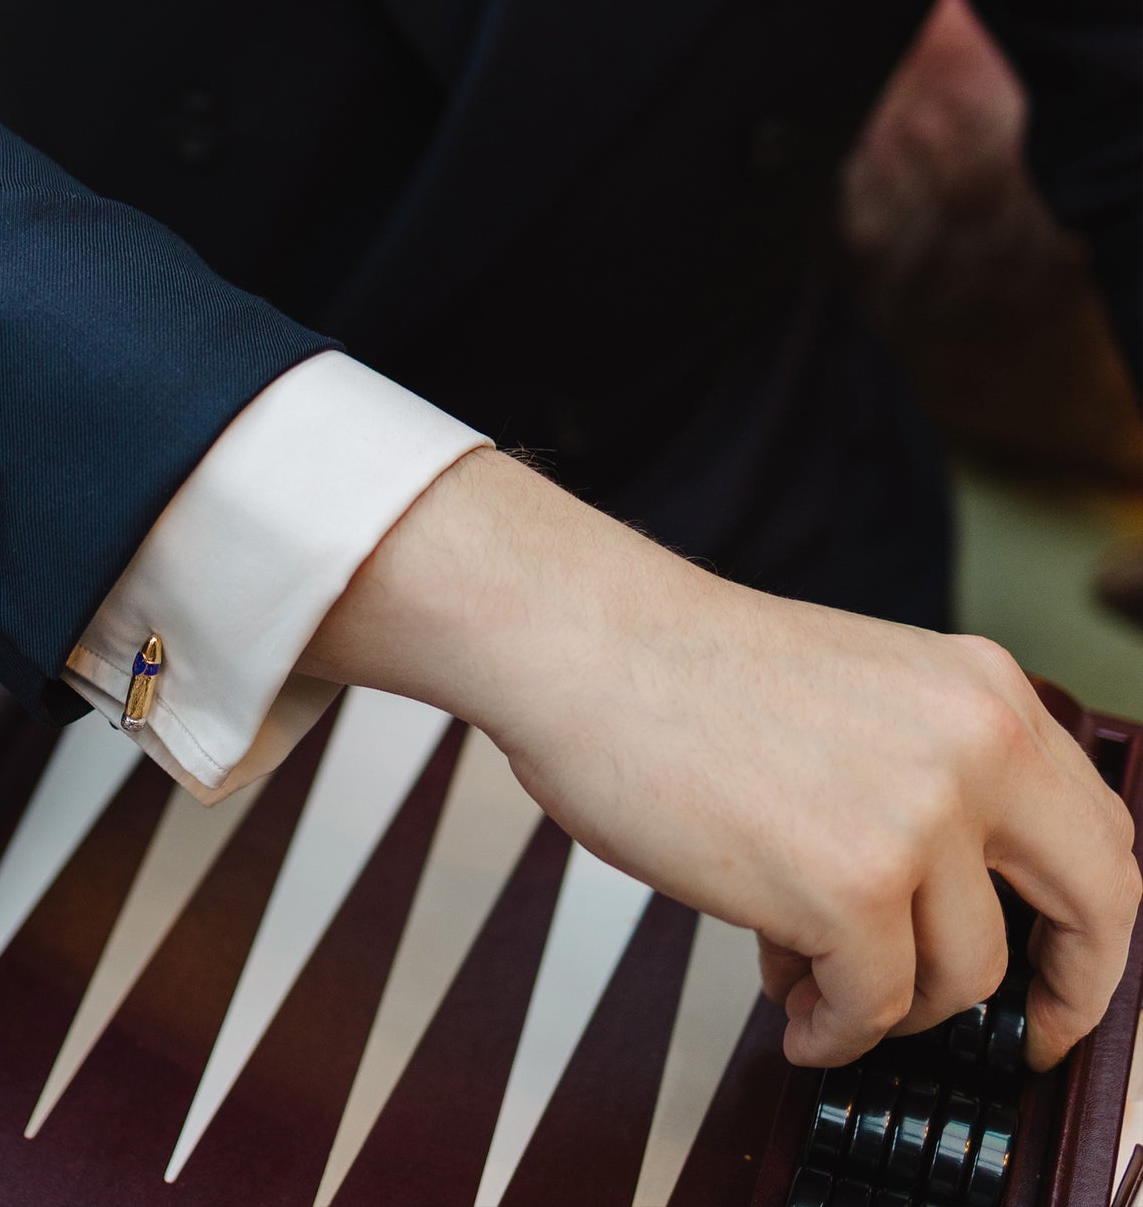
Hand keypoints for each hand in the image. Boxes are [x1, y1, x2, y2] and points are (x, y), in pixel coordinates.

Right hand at [297, 447, 1140, 1069]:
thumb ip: (920, 776)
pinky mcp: (849, 890)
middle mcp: (976, 748)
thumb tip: (933, 900)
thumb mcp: (853, 694)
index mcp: (980, 691)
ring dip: (891, 1002)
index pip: (1100, 833)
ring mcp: (918, 821)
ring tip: (814, 983)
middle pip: (1095, 913)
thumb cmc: (680, 667)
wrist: (586, 645)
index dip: (1089, 925)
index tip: (1053, 971)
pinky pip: (872, 1008)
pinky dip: (834, 1030)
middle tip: (1008, 1033)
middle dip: (1057, 994)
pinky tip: (793, 1014)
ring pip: (963, 977)